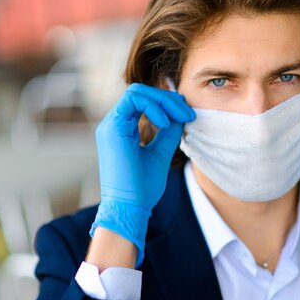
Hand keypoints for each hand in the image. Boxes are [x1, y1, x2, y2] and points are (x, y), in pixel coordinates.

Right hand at [91, 83, 194, 265]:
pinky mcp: (112, 128)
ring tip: (180, 117)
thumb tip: (180, 113)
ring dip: (163, 101)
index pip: (144, 101)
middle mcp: (114, 124)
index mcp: (123, 129)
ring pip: (136, 92)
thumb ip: (168, 133)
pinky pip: (132, 100)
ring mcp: (111, 125)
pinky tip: (165, 123)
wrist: (129, 207)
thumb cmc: (142, 188)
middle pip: (141, 92)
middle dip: (168, 99)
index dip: (167, 103)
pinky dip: (153, 106)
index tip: (188, 114)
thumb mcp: (161, 153)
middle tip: (189, 113)